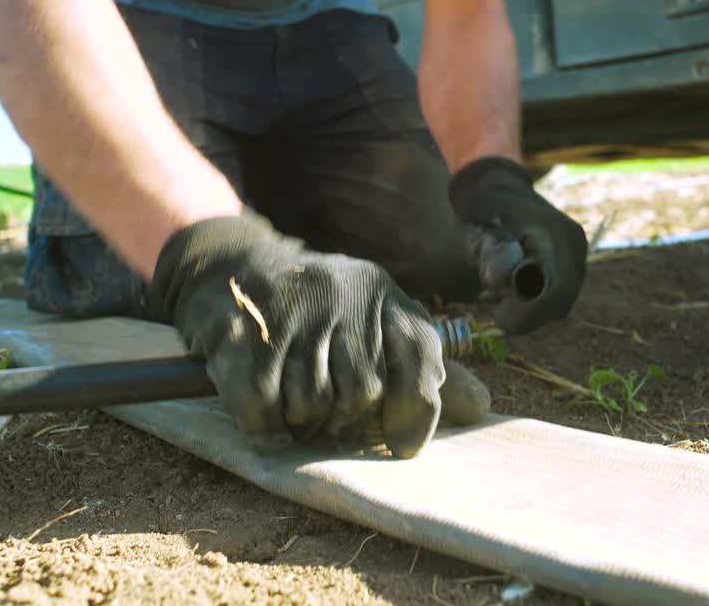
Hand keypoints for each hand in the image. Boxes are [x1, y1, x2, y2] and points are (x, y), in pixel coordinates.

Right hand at [147, 213, 447, 457]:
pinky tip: (268, 425)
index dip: (415, 411)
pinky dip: (266, 429)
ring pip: (313, 404)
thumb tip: (480, 407)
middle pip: (363, 393)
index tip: (400, 443)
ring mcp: (288, 310)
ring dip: (303, 424)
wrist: (228, 267)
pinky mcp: (238, 332)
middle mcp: (339, 292)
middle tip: (327, 419)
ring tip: (295, 410)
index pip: (420, 355)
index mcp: (380, 290)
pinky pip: (263, 406)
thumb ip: (421, 367)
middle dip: (345, 421)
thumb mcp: (372, 322)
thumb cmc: (313, 310)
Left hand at [450, 157, 587, 333]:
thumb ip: (487, 249)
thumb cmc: (482, 208)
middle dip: (528, 316)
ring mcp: (577, 252)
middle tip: (497, 312)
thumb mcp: (477, 228)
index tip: (499, 317)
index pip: (557, 289)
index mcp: (554, 232)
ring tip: (503, 298)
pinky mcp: (573, 260)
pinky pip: (561, 294)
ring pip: (562, 302)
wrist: (497, 186)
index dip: (531, 312)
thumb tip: (500, 280)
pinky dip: (537, 302)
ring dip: (532, 310)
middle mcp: (574, 243)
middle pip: (562, 301)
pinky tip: (514, 293)